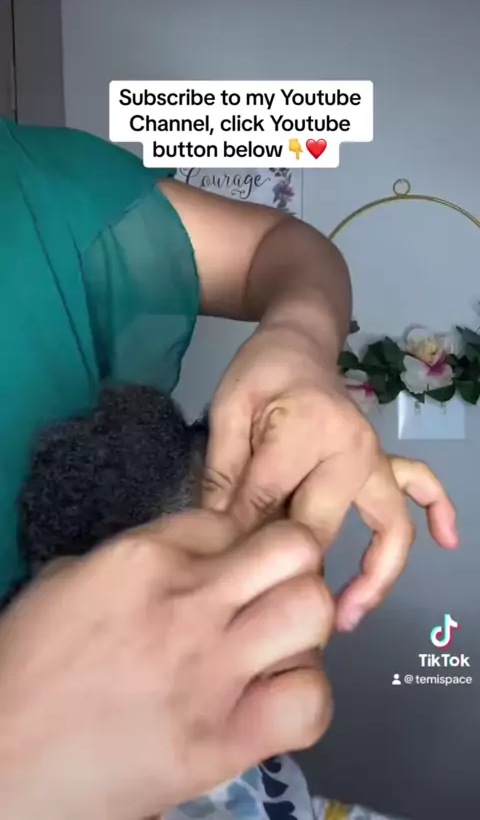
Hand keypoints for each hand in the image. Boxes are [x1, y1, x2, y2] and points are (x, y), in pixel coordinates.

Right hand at [0, 512, 333, 819]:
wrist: (0, 761)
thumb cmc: (26, 668)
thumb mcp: (69, 582)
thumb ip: (135, 559)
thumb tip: (188, 561)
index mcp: (144, 558)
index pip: (231, 521)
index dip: (238, 546)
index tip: (230, 573)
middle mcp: (190, 602)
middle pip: (294, 549)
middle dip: (292, 569)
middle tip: (270, 599)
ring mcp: (213, 670)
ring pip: (312, 611)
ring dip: (304, 630)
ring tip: (276, 651)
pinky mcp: (225, 741)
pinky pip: (309, 701)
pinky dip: (303, 698)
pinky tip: (273, 702)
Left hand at [202, 324, 457, 631]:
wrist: (298, 340)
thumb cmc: (259, 374)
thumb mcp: (228, 411)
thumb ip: (225, 470)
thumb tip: (221, 534)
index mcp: (305, 430)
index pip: (269, 502)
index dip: (238, 537)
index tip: (219, 568)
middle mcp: (352, 448)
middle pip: (322, 528)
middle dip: (291, 570)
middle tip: (265, 612)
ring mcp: (374, 455)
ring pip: (389, 524)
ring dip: (374, 576)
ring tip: (345, 618)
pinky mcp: (382, 458)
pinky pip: (420, 485)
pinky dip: (439, 511)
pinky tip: (447, 542)